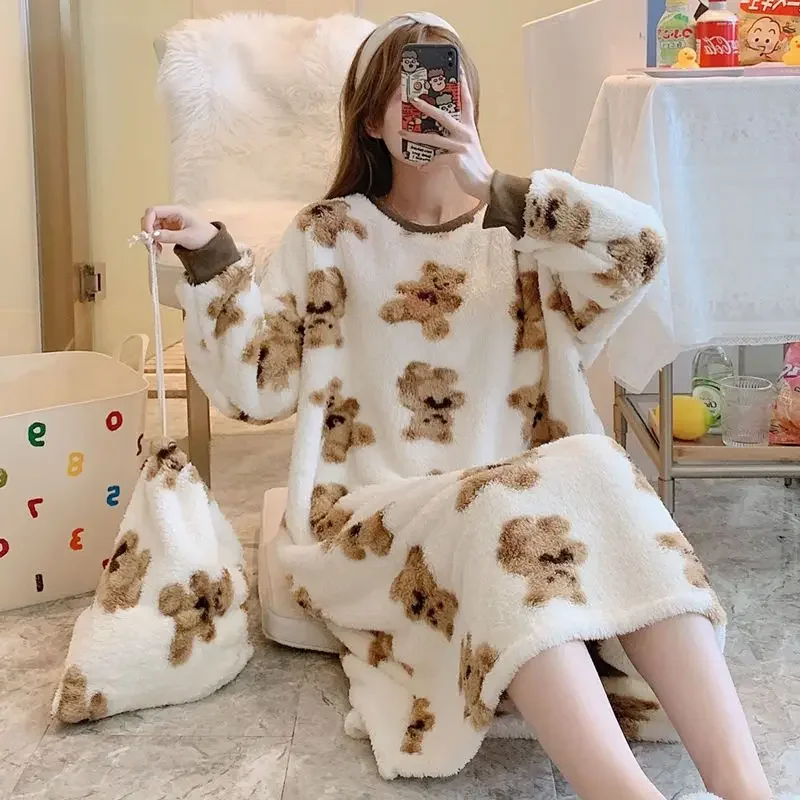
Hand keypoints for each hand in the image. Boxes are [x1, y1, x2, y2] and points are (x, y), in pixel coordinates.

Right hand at [140, 205, 217, 252]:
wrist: (213, 243)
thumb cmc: (204, 236)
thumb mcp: (187, 237)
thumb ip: (169, 236)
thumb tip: (153, 236)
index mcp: (176, 211)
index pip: (154, 211)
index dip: (147, 222)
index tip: (148, 236)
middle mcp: (170, 214)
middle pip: (150, 219)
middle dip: (148, 232)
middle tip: (150, 246)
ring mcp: (169, 222)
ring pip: (152, 228)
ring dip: (151, 239)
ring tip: (156, 251)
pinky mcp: (169, 230)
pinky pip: (157, 234)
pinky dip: (155, 242)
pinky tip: (159, 250)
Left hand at [399, 80, 492, 202]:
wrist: (485, 183)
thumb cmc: (473, 166)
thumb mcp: (467, 147)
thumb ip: (455, 138)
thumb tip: (437, 137)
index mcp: (469, 127)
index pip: (466, 101)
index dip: (462, 84)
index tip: (457, 68)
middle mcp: (465, 133)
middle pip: (443, 116)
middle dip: (427, 107)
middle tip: (413, 99)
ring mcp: (461, 146)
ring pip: (434, 138)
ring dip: (416, 136)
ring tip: (403, 132)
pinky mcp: (457, 160)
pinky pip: (436, 160)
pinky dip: (427, 164)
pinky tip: (420, 167)